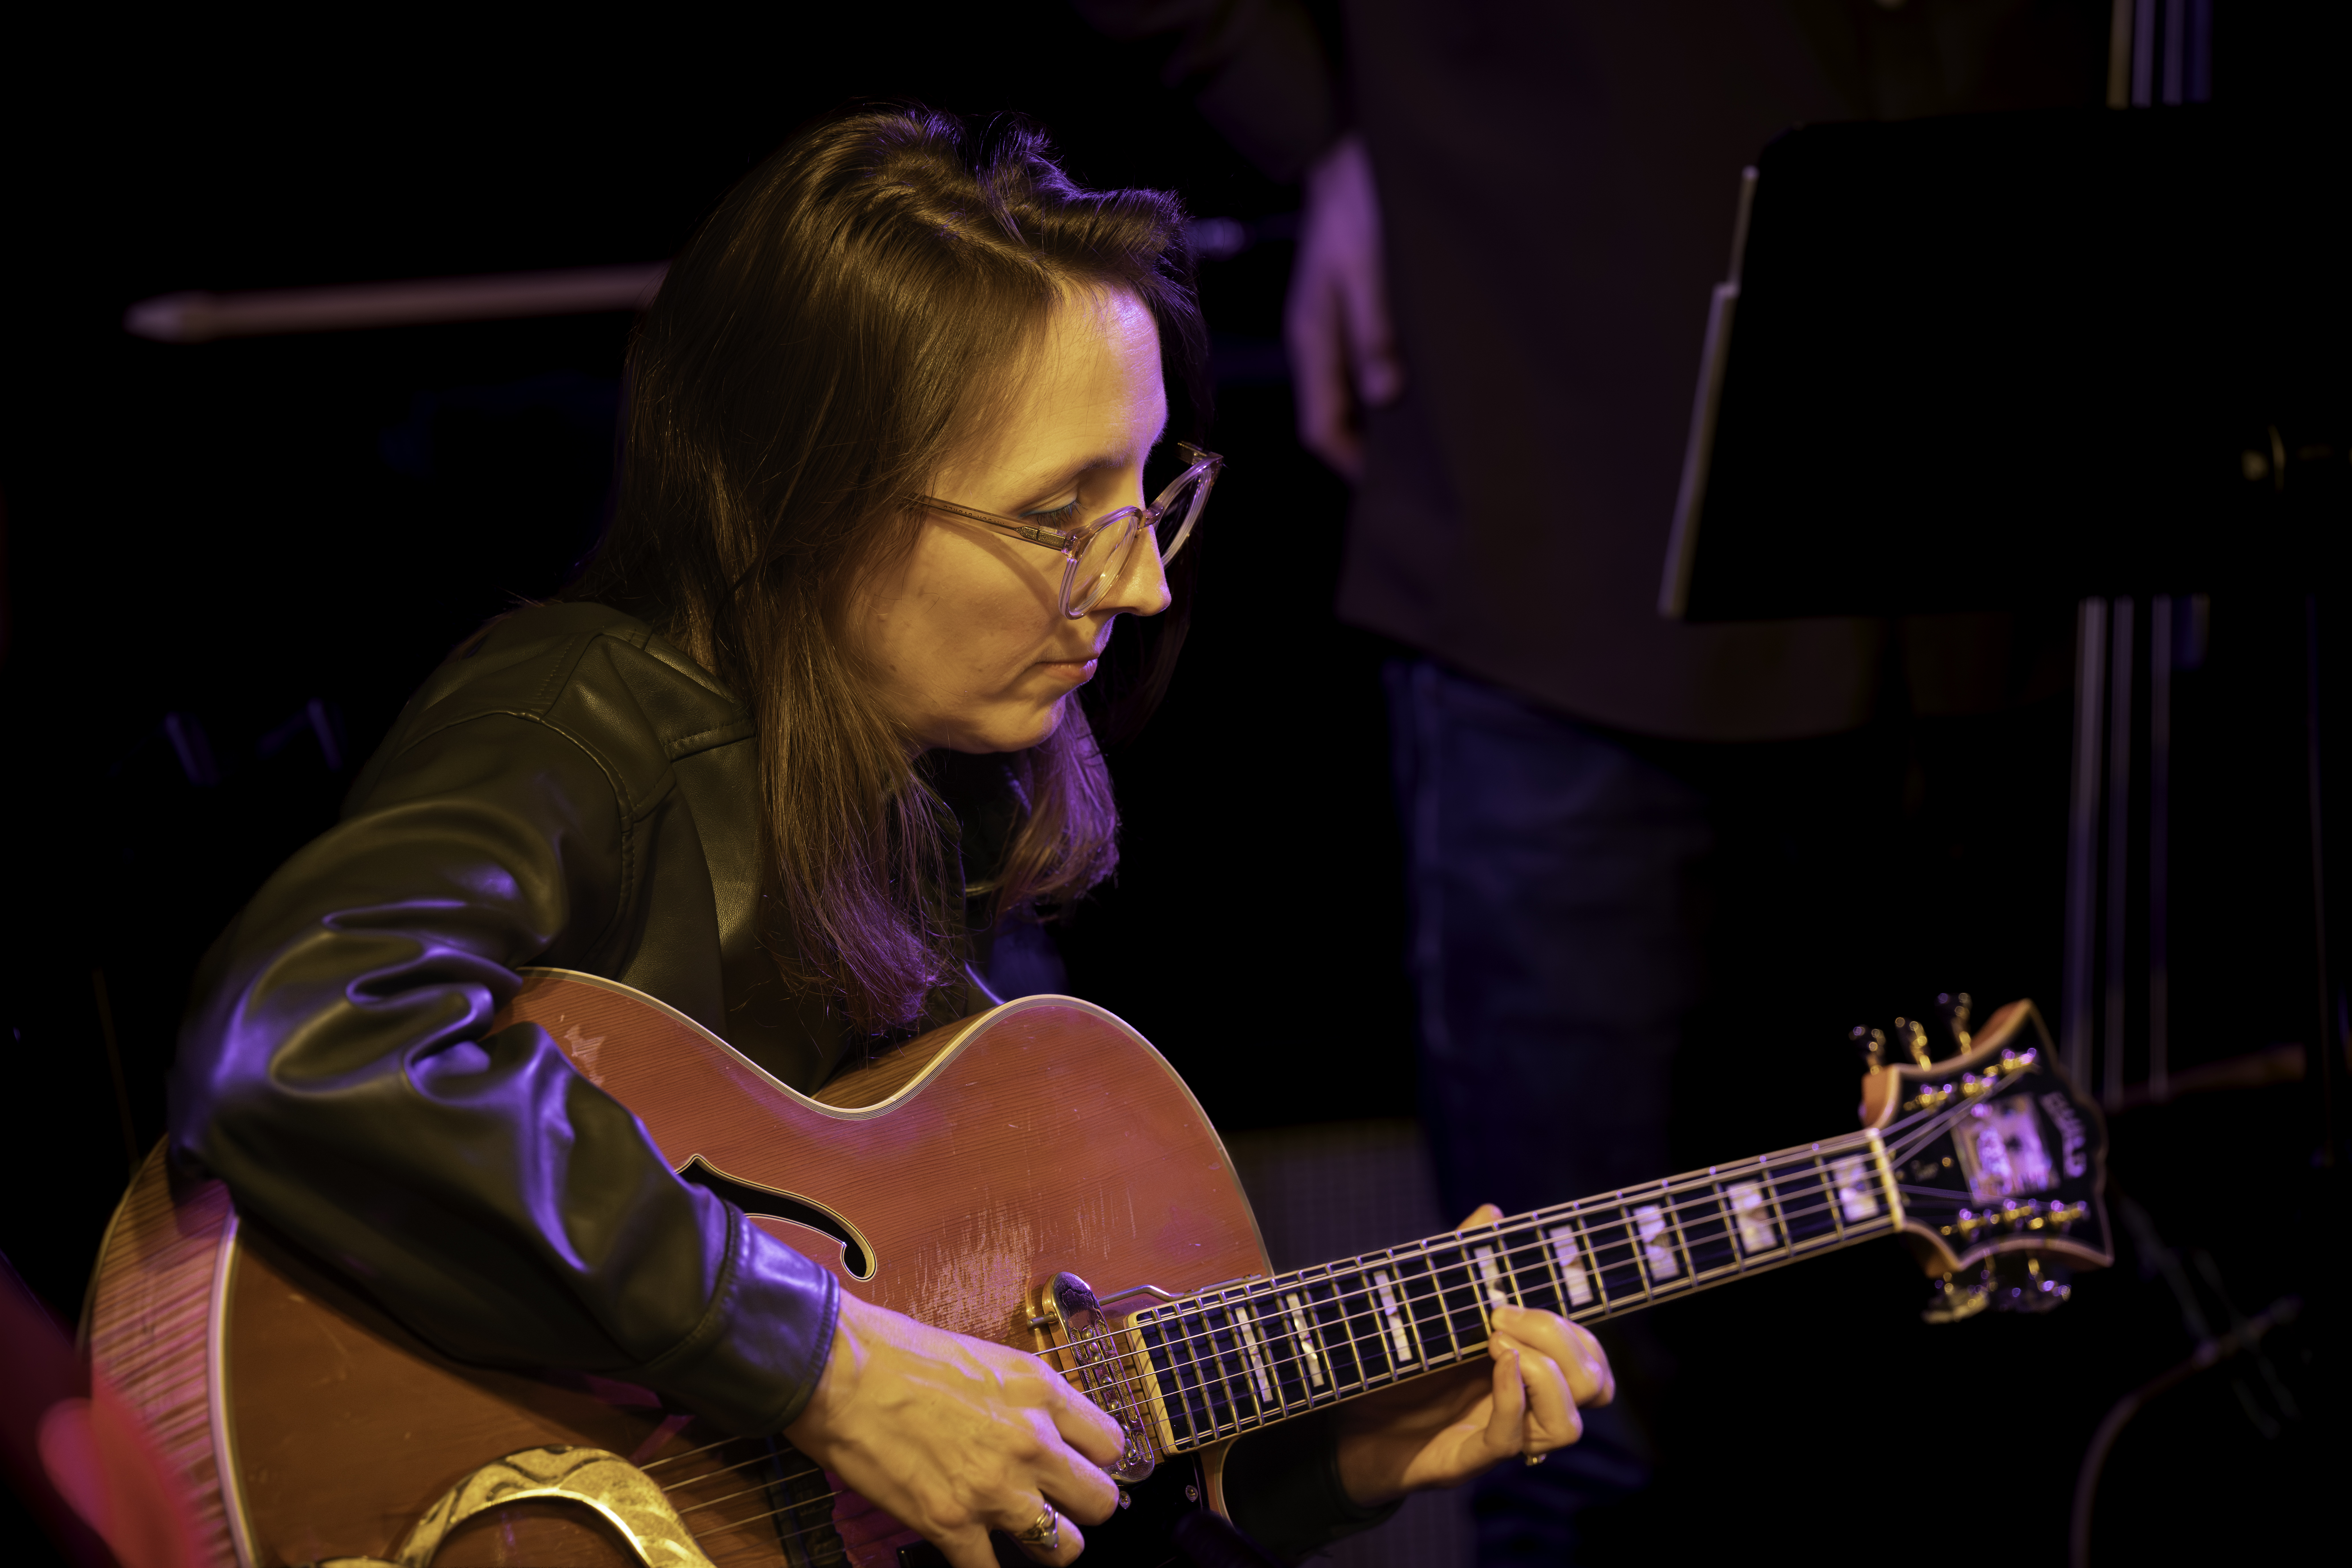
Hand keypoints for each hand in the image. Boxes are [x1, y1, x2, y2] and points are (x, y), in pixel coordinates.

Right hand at [783, 1291, 1124, 1566]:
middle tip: (1054, 1504)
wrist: (839, 1370)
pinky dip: (984, 1567)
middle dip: (1080, 1508)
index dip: (1095, 1461)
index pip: (1111, 1445)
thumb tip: (1045, 1429)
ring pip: (1063, 1549)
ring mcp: (994, 1489)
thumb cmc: (901, 1355)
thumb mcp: (987, 1360)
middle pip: (1100, 1502)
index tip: (1078, 1466)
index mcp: (1041, 1393)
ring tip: (1022, 1535)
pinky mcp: (951, 1524)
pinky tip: (972, 1551)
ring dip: (1046, 1546)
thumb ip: (1024, 1400)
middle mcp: (1031, 1442)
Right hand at [1285, 133, 1403, 480]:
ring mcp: (1333, 323)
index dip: (1352, 461)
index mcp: (1312, 336)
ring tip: (1432, 431)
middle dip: (1371, 446)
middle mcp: (1319, 338)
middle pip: (1338, 414)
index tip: (1390, 485)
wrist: (1347, 147)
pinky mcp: (1352, 305)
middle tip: (1421, 469)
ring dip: (1385, 414)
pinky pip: (1367, 359)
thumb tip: (1387, 393)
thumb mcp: (1368, 265)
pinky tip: (1426, 380)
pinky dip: (1391, 379)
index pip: (1321, 425)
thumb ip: (1376, 328)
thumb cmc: (1357, 201)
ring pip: (1354, 390)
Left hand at [1332, 1206, 1614, 1506]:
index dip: (1573, 1330)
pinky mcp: (1465, 1461)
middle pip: (1594, 1387)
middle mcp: (1526, 1410)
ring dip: (1543, 1374)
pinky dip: (1511, 1398)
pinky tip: (1498, 1363)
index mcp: (1528, 1373)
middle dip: (1560, 1340)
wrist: (1346, 1417)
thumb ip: (1464, 1263)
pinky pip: (1510, 1439)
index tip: (1510, 1299)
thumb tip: (1492, 1213)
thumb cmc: (1396, 1364)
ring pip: (1568, 1425)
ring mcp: (1500, 1439)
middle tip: (1500, 1317)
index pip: (1592, 1361)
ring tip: (1495, 1342)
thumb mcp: (1432, 1308)